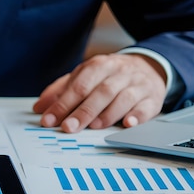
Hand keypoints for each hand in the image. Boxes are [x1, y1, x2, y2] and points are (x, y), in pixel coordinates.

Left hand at [32, 53, 166, 132]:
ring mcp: (137, 84)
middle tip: (68, 127)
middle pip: (100, 92)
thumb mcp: (84, 76)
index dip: (62, 104)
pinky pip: (146, 107)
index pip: (78, 86)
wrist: (148, 66)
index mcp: (98, 66)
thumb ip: (61, 91)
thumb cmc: (109, 75)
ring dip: (107, 114)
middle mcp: (118, 73)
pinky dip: (137, 116)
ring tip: (93, 127)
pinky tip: (128, 124)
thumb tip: (40, 107)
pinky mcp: (153, 97)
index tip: (49, 120)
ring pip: (123, 98)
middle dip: (83, 111)